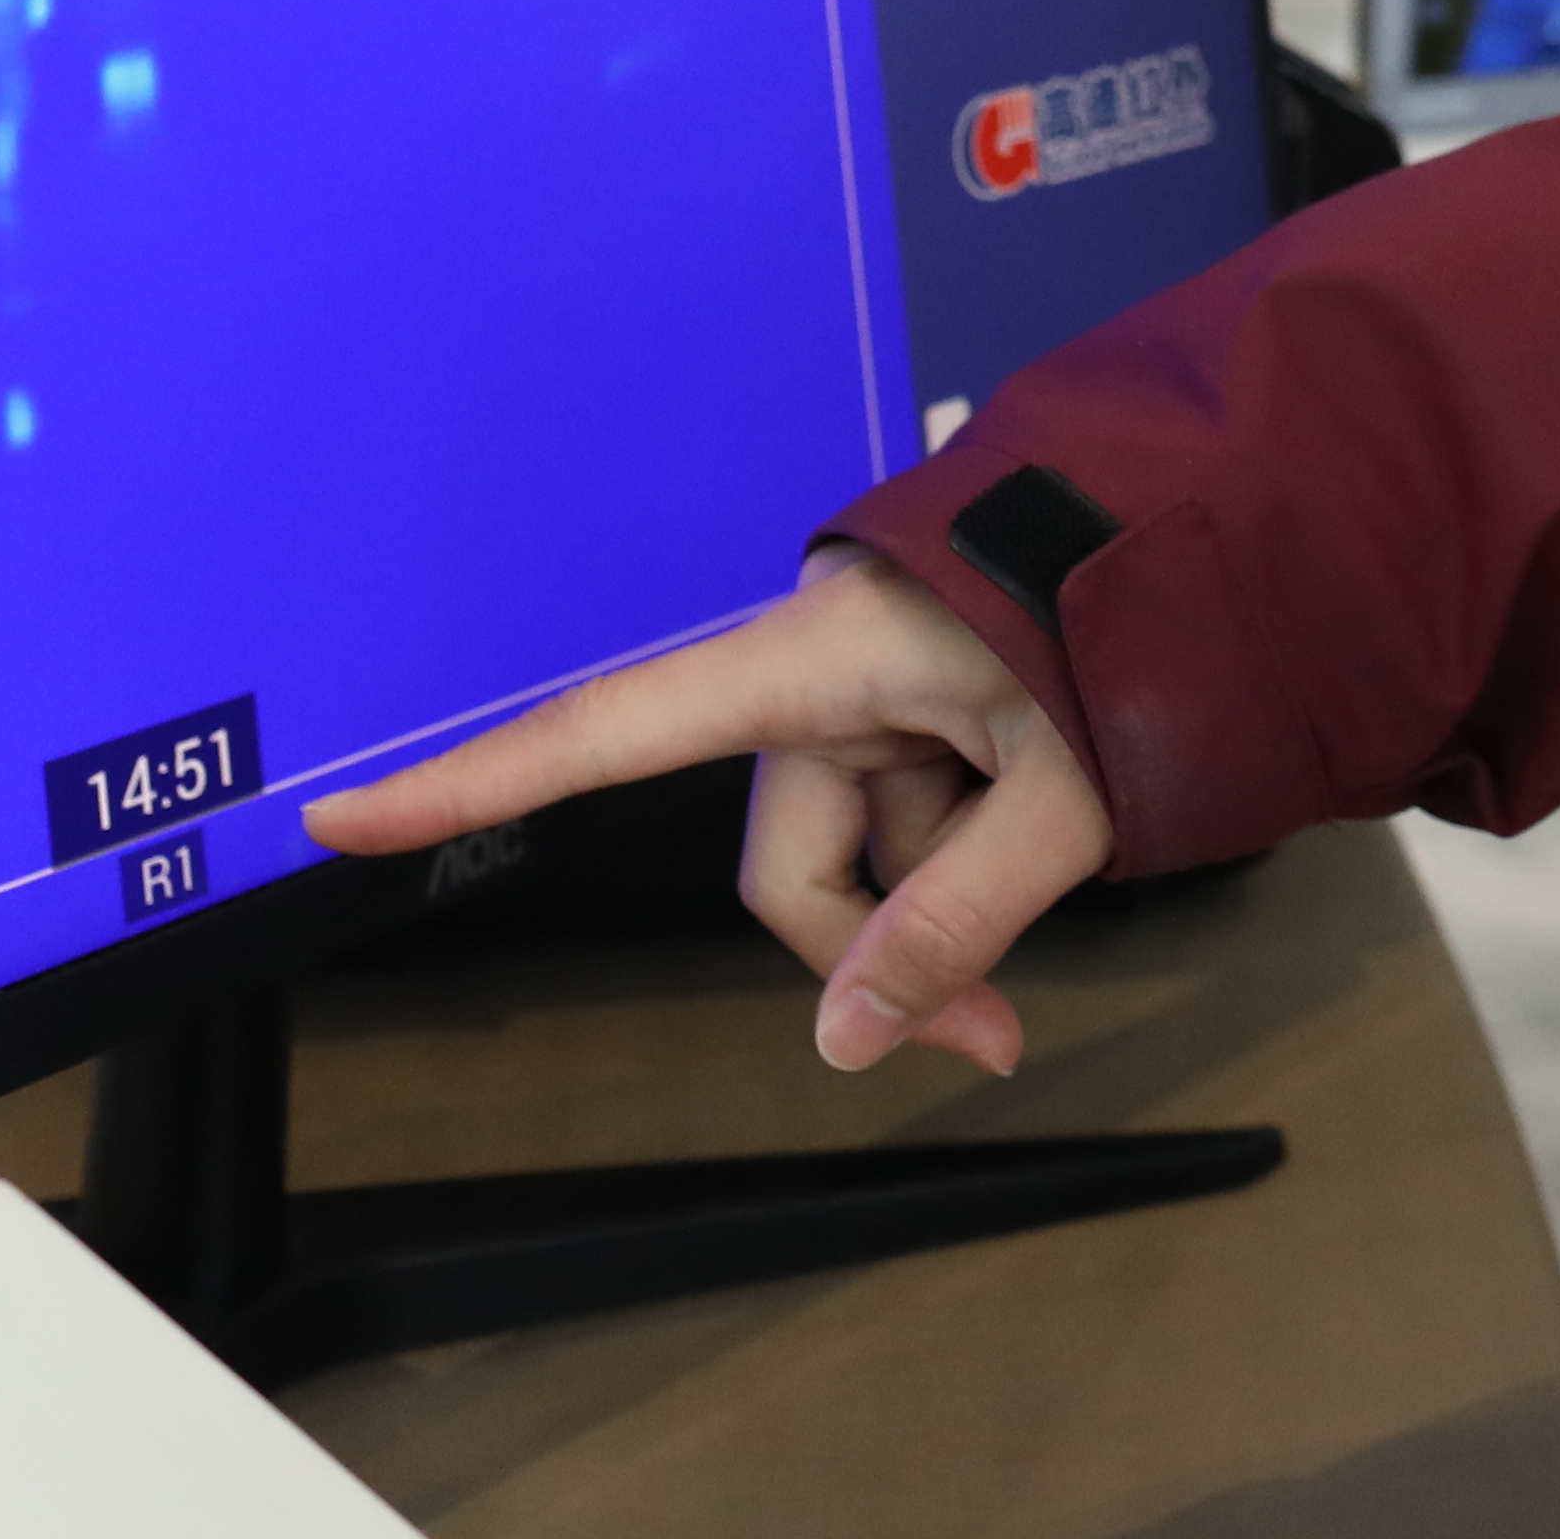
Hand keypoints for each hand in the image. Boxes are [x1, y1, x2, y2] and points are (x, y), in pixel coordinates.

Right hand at [298, 547, 1111, 1078]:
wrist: (1223, 519)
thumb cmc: (1134, 614)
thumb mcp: (1066, 785)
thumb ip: (959, 916)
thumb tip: (844, 1041)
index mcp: (813, 654)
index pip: (609, 728)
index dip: (471, 778)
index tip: (336, 818)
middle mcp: (821, 666)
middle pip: (791, 858)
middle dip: (883, 949)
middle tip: (996, 1041)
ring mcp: (873, 689)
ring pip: (869, 849)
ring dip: (954, 888)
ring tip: (1078, 847)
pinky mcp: (921, 701)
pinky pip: (917, 814)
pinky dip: (977, 847)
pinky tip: (1068, 820)